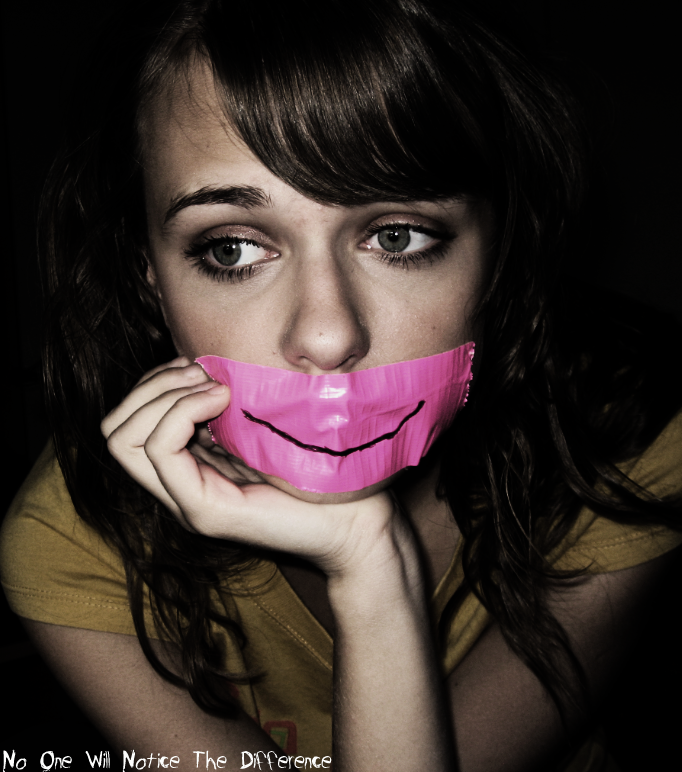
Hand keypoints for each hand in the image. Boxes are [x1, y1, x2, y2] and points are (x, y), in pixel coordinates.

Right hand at [101, 357, 407, 577]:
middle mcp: (178, 486)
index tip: (200, 368)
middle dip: (150, 386)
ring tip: (212, 386)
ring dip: (163, 396)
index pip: (125, 422)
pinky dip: (182, 412)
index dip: (152, 384)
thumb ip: (224, 406)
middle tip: (200, 374)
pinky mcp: (205, 510)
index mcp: (188, 466)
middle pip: (114, 430)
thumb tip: (199, 364)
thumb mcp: (260, 424)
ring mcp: (187, 501)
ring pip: (124, 439)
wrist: (356, 516)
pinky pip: (161, 450)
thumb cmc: (317, 464)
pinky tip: (222, 400)